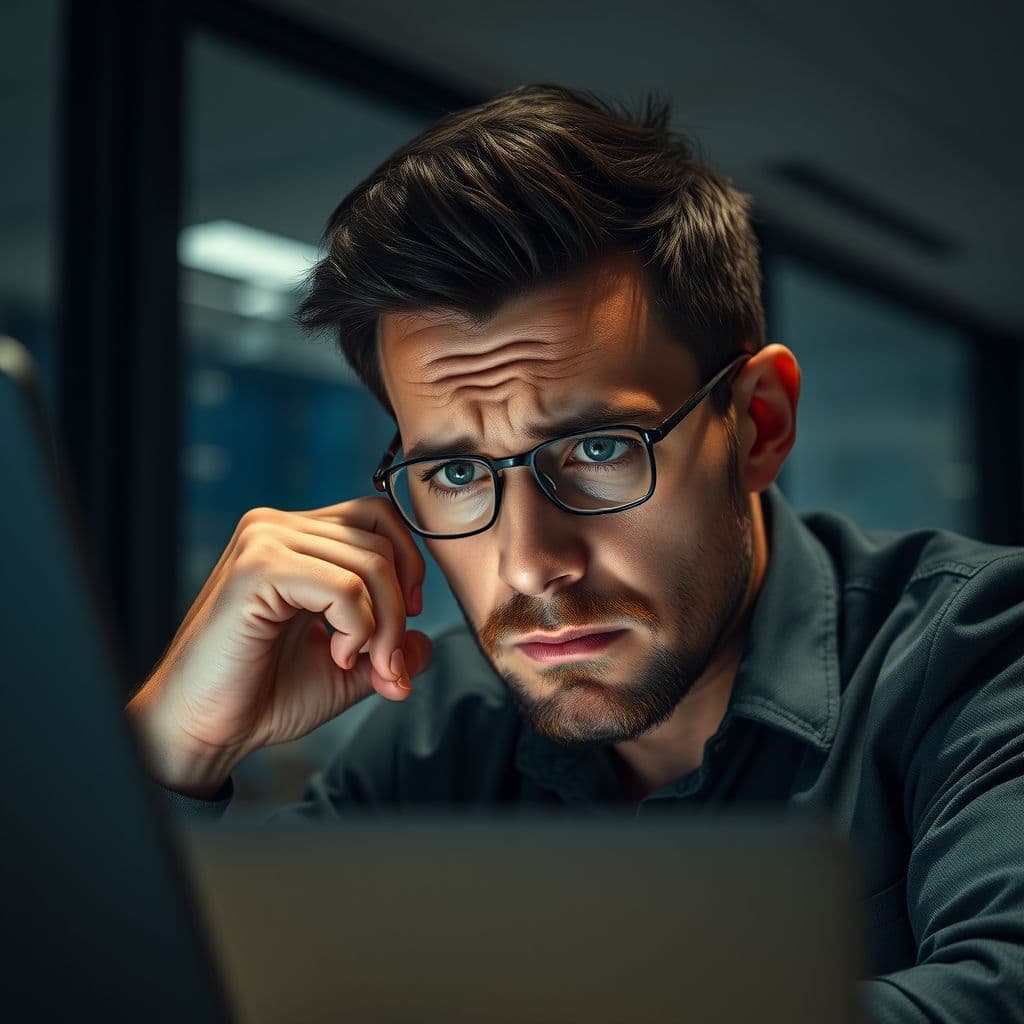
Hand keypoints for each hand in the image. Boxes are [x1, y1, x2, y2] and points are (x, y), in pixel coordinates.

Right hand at [125, 498, 431, 796]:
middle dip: (400, 609)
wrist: (203, 730)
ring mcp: (264, 541)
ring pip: (370, 562)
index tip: (403, 620)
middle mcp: (277, 527)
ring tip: (356, 662)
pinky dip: (358, 628)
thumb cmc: (263, 695)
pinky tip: (335, 655)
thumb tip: (426, 642)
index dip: (408, 564)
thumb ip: (389, 646)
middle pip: (381, 541)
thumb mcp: (348, 667)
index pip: (378, 516)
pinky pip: (343, 586)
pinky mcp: (256, 568)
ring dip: (383, 625)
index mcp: (296, 538)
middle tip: (386, 663)